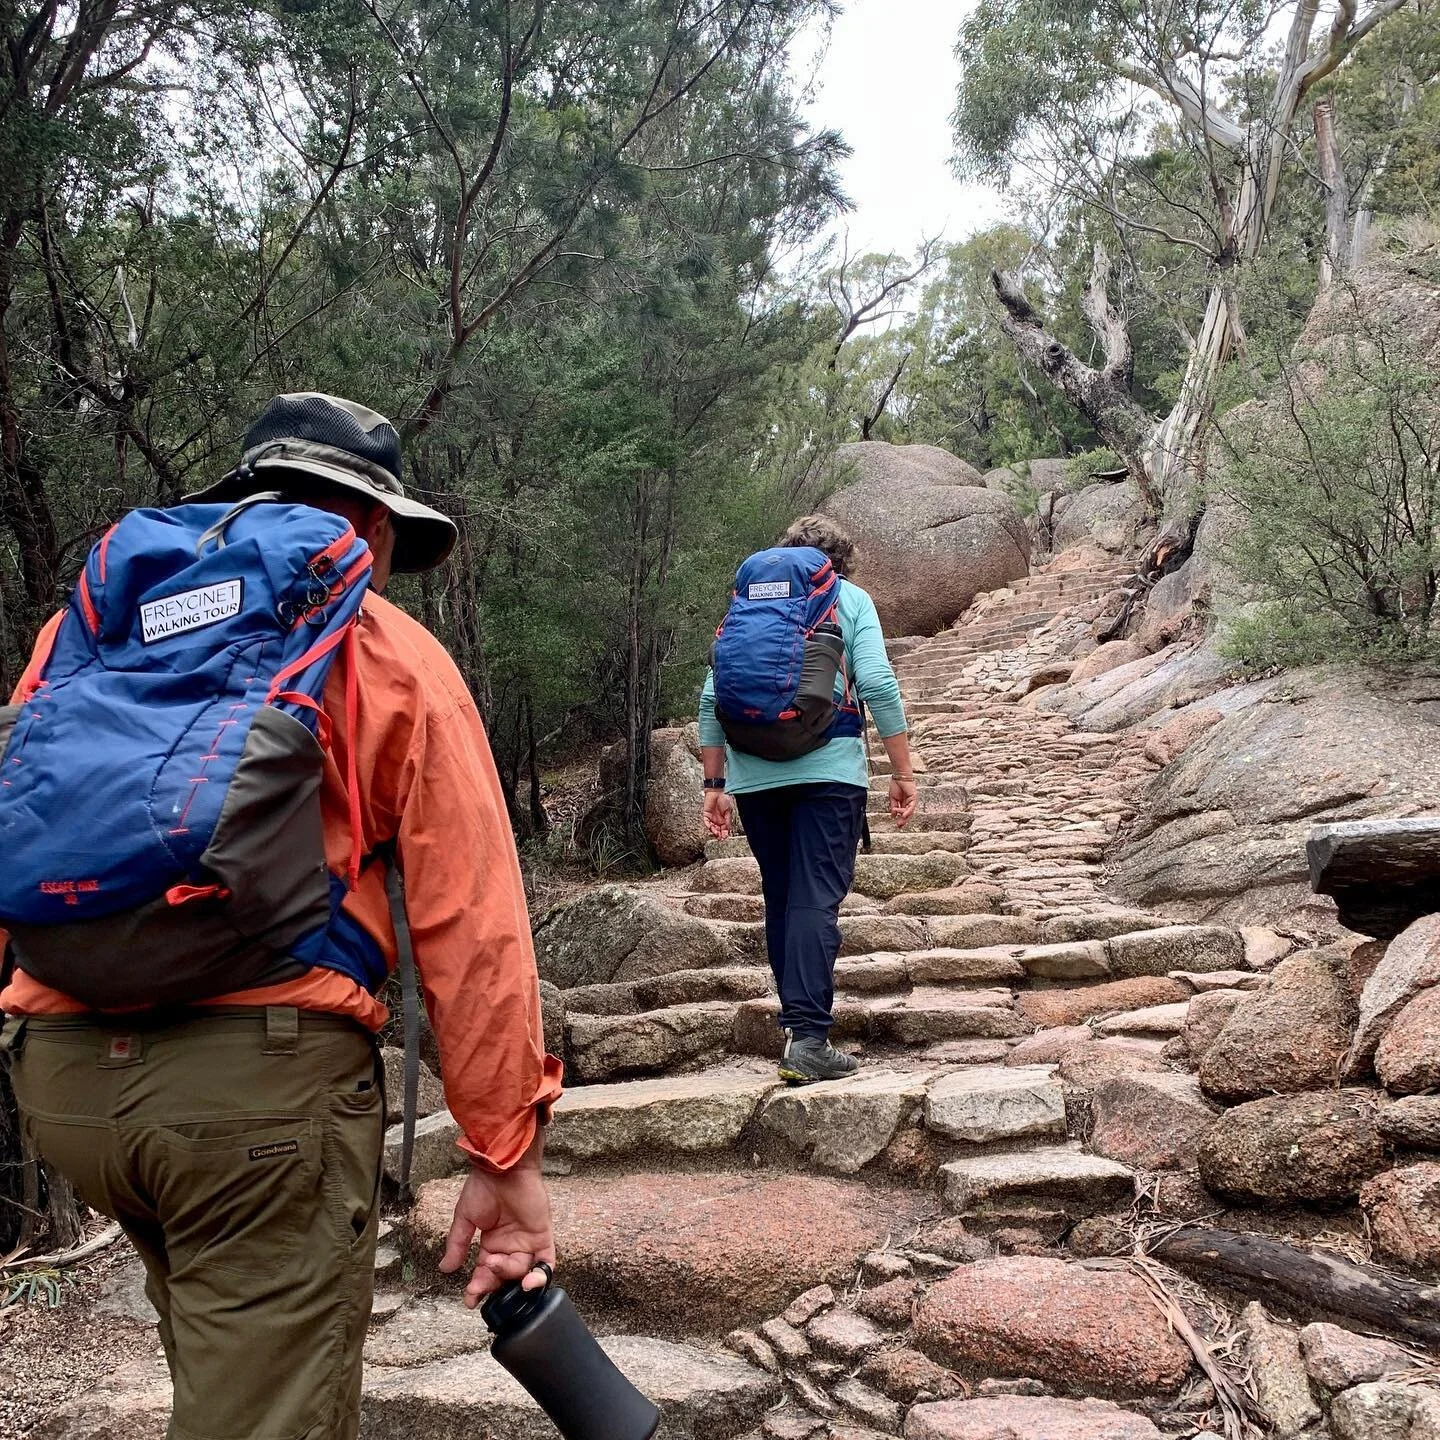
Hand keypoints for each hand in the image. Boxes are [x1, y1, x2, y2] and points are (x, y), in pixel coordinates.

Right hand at [439, 1157, 556, 1308]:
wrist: (503, 1166)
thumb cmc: (484, 1186)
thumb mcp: (465, 1217)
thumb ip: (458, 1243)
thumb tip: (444, 1269)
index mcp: (492, 1243)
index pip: (486, 1273)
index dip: (478, 1288)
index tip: (469, 1299)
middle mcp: (510, 1246)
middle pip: (504, 1277)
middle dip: (492, 1285)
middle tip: (479, 1285)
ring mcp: (527, 1241)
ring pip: (522, 1273)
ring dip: (509, 1277)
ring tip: (496, 1264)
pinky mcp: (542, 1235)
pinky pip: (547, 1262)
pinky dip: (540, 1276)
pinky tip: (528, 1282)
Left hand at [703, 788, 733, 839]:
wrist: (717, 792)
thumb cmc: (724, 799)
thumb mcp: (729, 811)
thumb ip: (728, 820)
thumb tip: (728, 829)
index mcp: (724, 819)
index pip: (724, 829)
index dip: (724, 834)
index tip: (725, 837)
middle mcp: (717, 820)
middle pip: (718, 830)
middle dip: (719, 834)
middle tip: (720, 838)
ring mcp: (712, 818)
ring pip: (712, 827)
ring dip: (714, 831)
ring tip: (716, 834)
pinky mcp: (706, 815)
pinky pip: (706, 822)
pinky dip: (708, 825)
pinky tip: (711, 828)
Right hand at [890, 777, 916, 829]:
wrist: (899, 776)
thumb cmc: (896, 785)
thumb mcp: (893, 798)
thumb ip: (893, 807)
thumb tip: (893, 815)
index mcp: (904, 802)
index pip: (903, 813)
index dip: (900, 819)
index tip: (897, 824)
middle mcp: (909, 802)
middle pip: (908, 814)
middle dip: (903, 820)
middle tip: (899, 826)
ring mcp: (912, 800)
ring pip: (910, 811)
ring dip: (905, 817)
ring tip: (900, 822)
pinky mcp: (914, 797)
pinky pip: (912, 806)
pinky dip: (908, 811)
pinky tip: (904, 815)